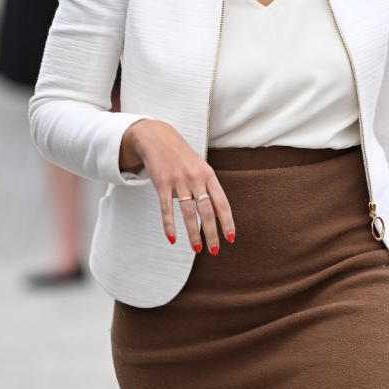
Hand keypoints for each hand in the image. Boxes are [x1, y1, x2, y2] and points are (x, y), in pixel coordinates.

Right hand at [120, 119, 235, 255]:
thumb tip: (219, 214)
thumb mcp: (200, 167)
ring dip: (194, 234)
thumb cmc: (182, 156)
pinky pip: (167, 208)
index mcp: (209, 175)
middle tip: (214, 251)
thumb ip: (208, 188)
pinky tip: (173, 239)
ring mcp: (179, 180)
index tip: (231, 238)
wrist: (157, 138)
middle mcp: (196, 178)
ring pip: (189, 213)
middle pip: (207, 211)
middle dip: (212, 233)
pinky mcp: (162, 183)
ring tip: (197, 249)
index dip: (227, 221)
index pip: (222, 202)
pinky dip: (169, 225)